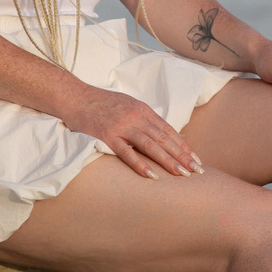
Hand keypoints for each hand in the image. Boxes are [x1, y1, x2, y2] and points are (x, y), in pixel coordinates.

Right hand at [62, 86, 203, 179]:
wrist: (74, 96)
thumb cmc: (100, 103)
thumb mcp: (127, 106)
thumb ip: (142, 119)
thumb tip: (159, 135)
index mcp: (142, 109)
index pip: (168, 130)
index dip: (183, 145)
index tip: (196, 159)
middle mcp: (136, 116)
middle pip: (164, 138)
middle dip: (182, 155)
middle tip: (197, 170)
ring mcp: (121, 125)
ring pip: (150, 145)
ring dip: (168, 160)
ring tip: (182, 174)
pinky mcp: (106, 135)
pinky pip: (126, 152)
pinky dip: (139, 164)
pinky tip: (152, 175)